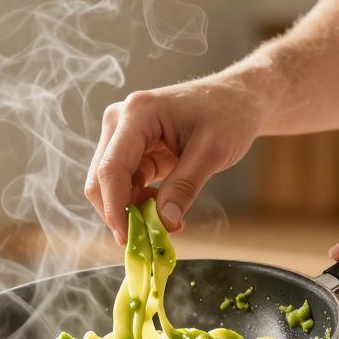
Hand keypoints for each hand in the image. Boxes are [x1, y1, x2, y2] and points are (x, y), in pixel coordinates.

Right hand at [85, 74, 267, 243]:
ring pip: (109, 186)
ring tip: (167, 222)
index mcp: (138, 113)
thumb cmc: (228, 115)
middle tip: (149, 238)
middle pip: (101, 179)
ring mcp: (123, 134)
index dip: (115, 208)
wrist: (237, 100)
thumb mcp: (213, 152)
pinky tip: (163, 210)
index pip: (112, 169)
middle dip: (120, 213)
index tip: (130, 238)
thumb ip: (185, 186)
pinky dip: (138, 203)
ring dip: (131, 210)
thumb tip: (164, 222)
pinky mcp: (132, 149)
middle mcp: (121, 121)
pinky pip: (125, 184)